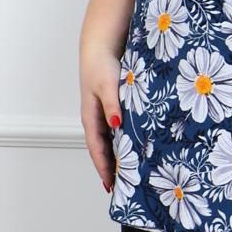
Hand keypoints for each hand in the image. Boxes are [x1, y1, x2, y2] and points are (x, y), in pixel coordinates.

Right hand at [80, 45, 123, 191]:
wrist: (102, 45)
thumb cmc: (101, 64)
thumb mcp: (108, 85)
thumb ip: (113, 105)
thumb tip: (116, 126)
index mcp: (91, 118)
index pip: (97, 150)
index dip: (104, 169)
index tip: (112, 186)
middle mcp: (97, 118)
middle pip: (105, 149)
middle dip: (114, 168)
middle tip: (126, 187)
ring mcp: (106, 113)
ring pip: (114, 140)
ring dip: (122, 155)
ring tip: (135, 172)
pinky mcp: (116, 106)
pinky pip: (121, 129)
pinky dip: (128, 140)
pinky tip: (140, 146)